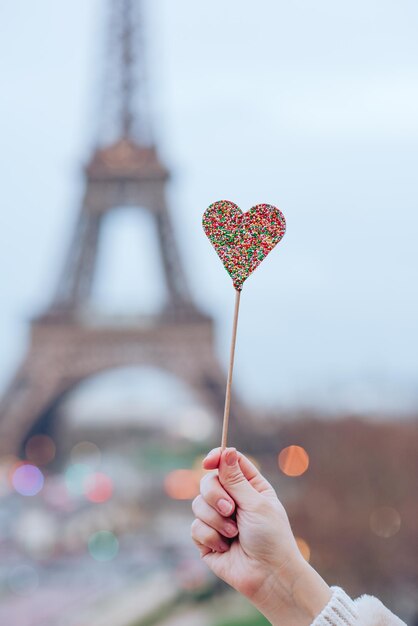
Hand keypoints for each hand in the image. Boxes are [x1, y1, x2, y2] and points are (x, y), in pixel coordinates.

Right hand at [191, 447, 330, 625]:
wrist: (268, 576)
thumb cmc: (270, 537)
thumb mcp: (256, 503)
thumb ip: (235, 479)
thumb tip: (226, 450)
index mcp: (249, 486)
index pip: (227, 462)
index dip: (216, 458)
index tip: (209, 462)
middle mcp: (232, 499)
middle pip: (207, 481)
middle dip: (216, 496)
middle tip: (231, 510)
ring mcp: (218, 519)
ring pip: (197, 504)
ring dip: (215, 520)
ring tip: (233, 534)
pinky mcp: (207, 539)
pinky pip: (195, 527)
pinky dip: (210, 537)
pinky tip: (225, 548)